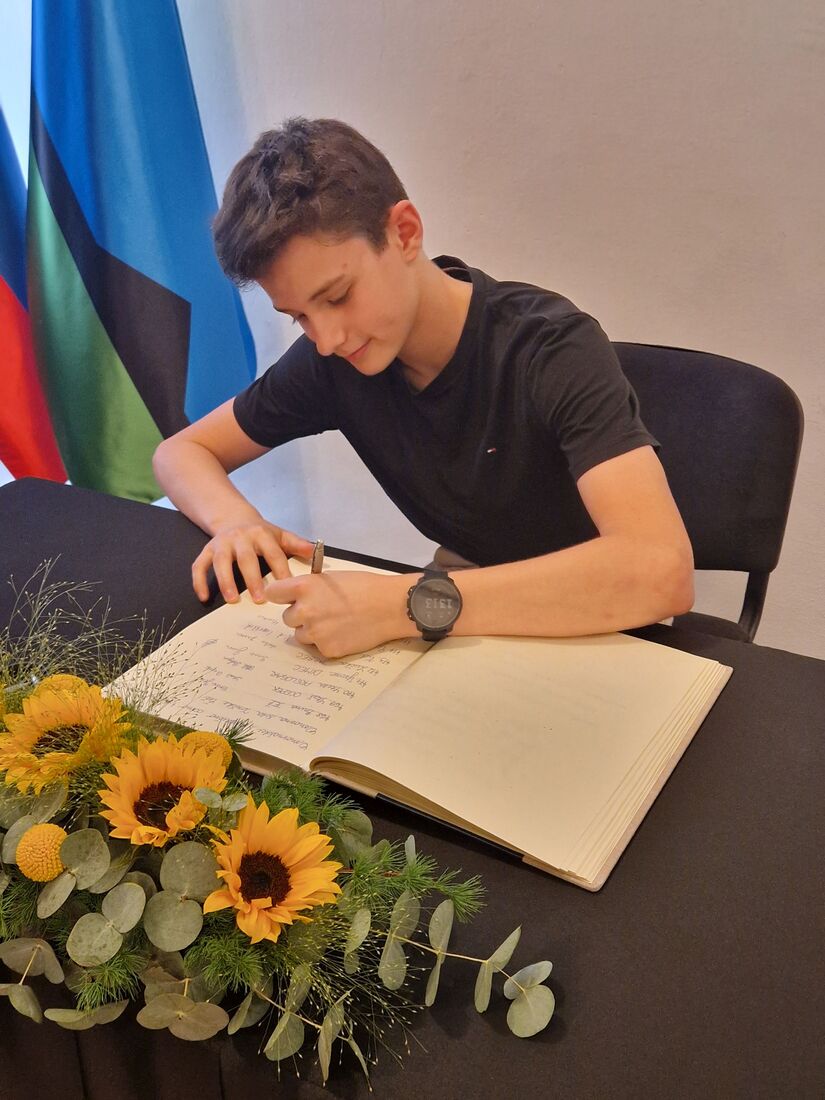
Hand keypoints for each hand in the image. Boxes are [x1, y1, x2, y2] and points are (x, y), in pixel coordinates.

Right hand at [192, 520, 314, 604]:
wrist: (234, 518)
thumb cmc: (260, 533)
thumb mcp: (279, 535)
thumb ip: (295, 544)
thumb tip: (314, 551)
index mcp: (261, 534)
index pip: (273, 553)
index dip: (280, 570)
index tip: (286, 587)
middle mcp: (240, 537)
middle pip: (246, 558)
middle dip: (252, 579)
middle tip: (260, 599)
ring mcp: (221, 544)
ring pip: (221, 562)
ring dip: (226, 581)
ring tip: (232, 600)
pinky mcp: (207, 550)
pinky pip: (199, 565)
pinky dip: (199, 582)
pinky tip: (203, 597)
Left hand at [266, 571, 411, 657]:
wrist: (390, 606)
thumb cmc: (364, 586)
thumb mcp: (330, 579)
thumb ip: (309, 588)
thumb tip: (294, 597)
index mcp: (304, 587)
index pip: (273, 593)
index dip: (280, 595)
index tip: (286, 598)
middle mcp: (305, 611)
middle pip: (287, 617)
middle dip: (300, 615)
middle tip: (322, 610)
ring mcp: (315, 633)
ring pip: (300, 634)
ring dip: (311, 630)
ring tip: (334, 622)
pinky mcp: (327, 650)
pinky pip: (317, 647)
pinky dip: (327, 642)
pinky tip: (343, 632)